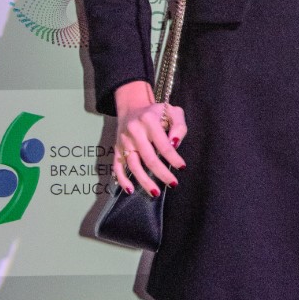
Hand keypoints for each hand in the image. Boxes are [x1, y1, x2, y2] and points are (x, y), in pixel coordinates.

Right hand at [113, 81, 186, 195]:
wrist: (132, 107)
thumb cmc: (157, 112)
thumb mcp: (172, 111)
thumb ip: (179, 126)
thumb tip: (174, 144)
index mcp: (149, 120)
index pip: (162, 143)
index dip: (173, 157)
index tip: (182, 167)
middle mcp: (134, 131)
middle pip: (148, 157)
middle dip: (161, 173)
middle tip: (173, 183)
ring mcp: (123, 140)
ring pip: (133, 165)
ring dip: (144, 181)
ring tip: (156, 192)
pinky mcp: (116, 148)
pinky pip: (117, 166)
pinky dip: (122, 179)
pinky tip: (130, 190)